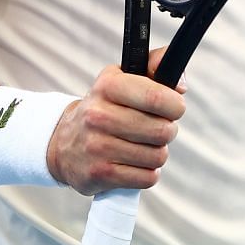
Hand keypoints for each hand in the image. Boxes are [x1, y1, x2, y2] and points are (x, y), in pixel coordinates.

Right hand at [46, 51, 184, 194]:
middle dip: (167, 131)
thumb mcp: (121, 78)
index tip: (173, 108)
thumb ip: (154, 66)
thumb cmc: (104, 109)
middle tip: (155, 128)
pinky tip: (133, 164)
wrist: (64, 144)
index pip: (157, 97)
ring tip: (141, 146)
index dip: (175, 105)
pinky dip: (146, 173)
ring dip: (156, 153)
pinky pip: (147, 178)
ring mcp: (97, 146)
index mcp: (108, 86)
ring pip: (158, 156)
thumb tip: (180, 82)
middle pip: (163, 130)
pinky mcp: (100, 174)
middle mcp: (99, 115)